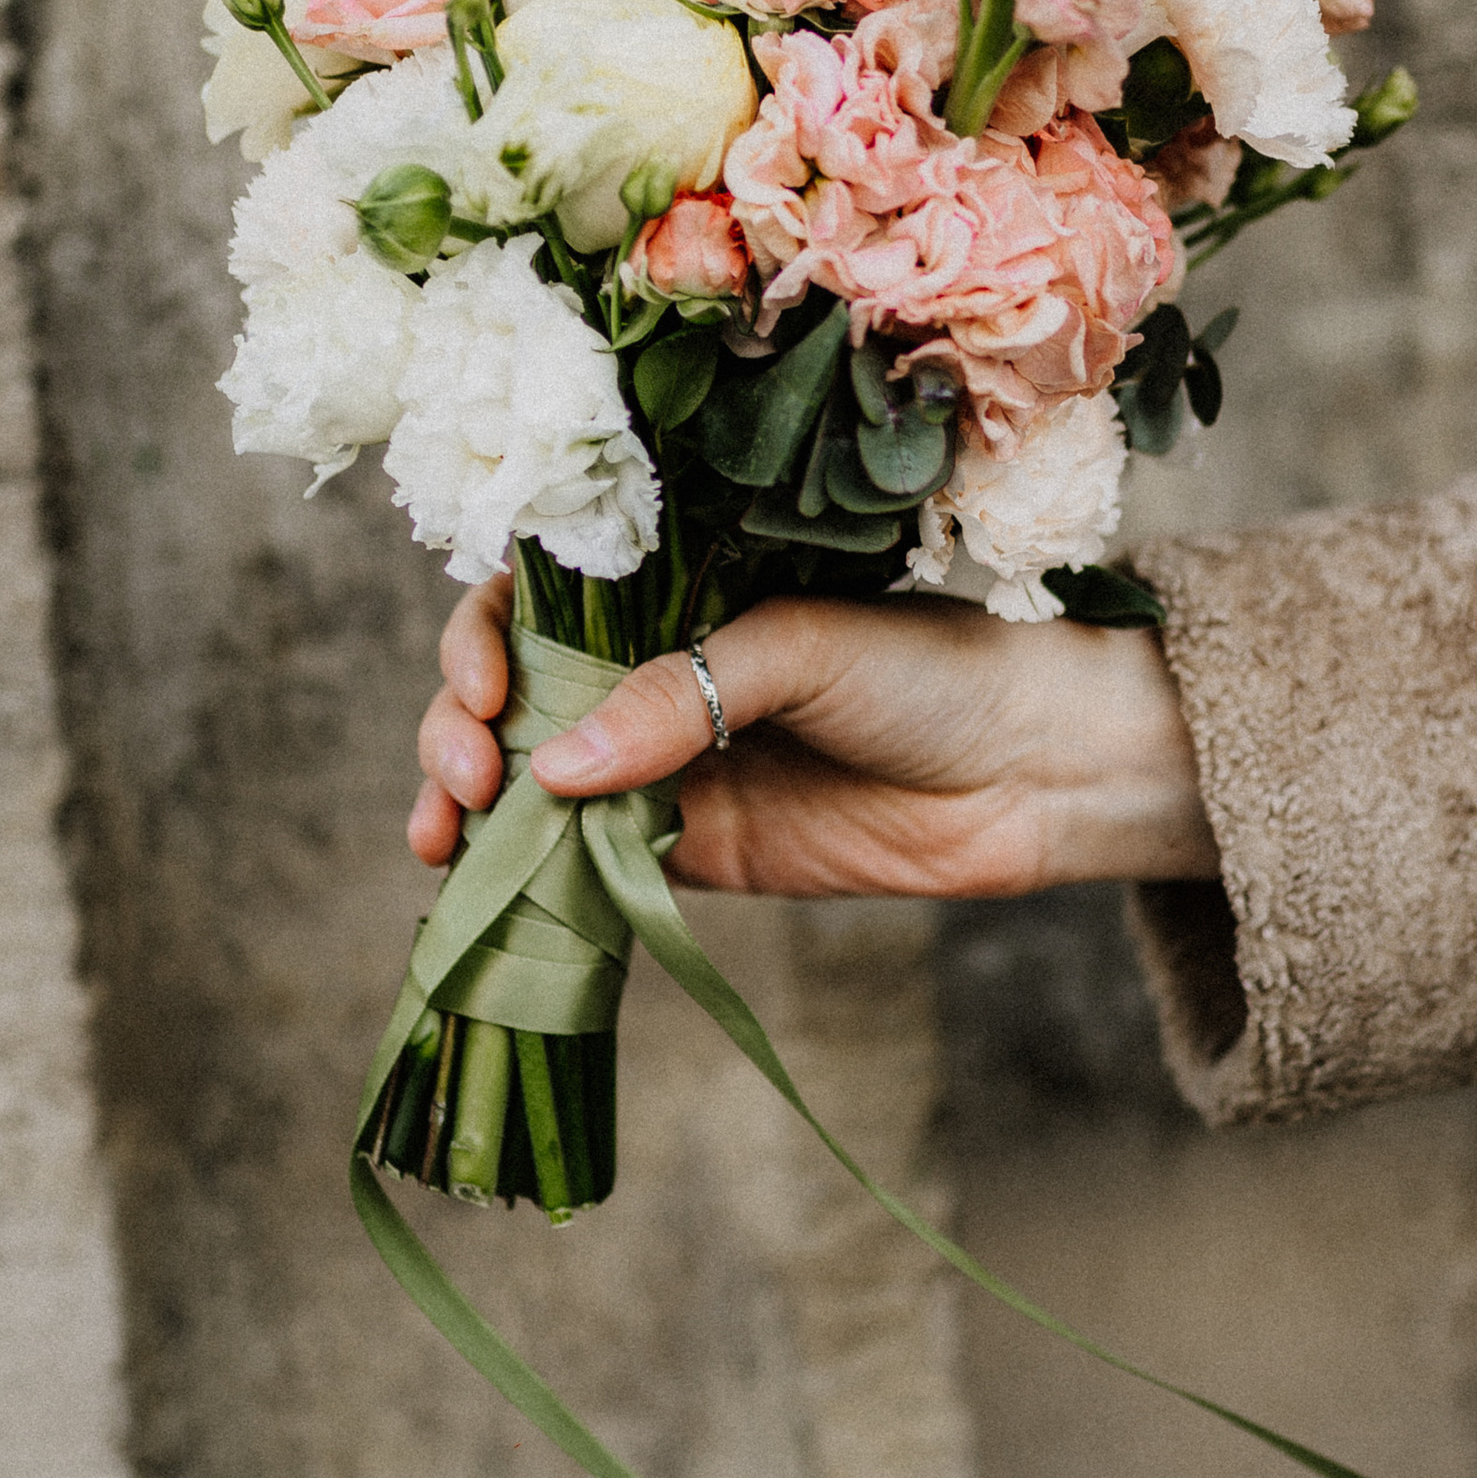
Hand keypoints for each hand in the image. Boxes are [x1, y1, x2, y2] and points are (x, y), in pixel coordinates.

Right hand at [408, 576, 1221, 895]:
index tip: (490, 689)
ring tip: (446, 840)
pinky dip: (528, 874)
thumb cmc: (930, 668)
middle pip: (509, 694)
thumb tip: (551, 767)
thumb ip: (678, 696)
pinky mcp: (689, 849)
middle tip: (466, 777)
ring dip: (468, 806)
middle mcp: (649, 671)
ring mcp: (662, 764)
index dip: (483, 638)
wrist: (1030, 771)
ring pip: (529, 780)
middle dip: (459, 730)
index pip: (533, 599)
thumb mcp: (799, 649)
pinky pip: (585, 859)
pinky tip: (487, 888)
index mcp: (670, 590)